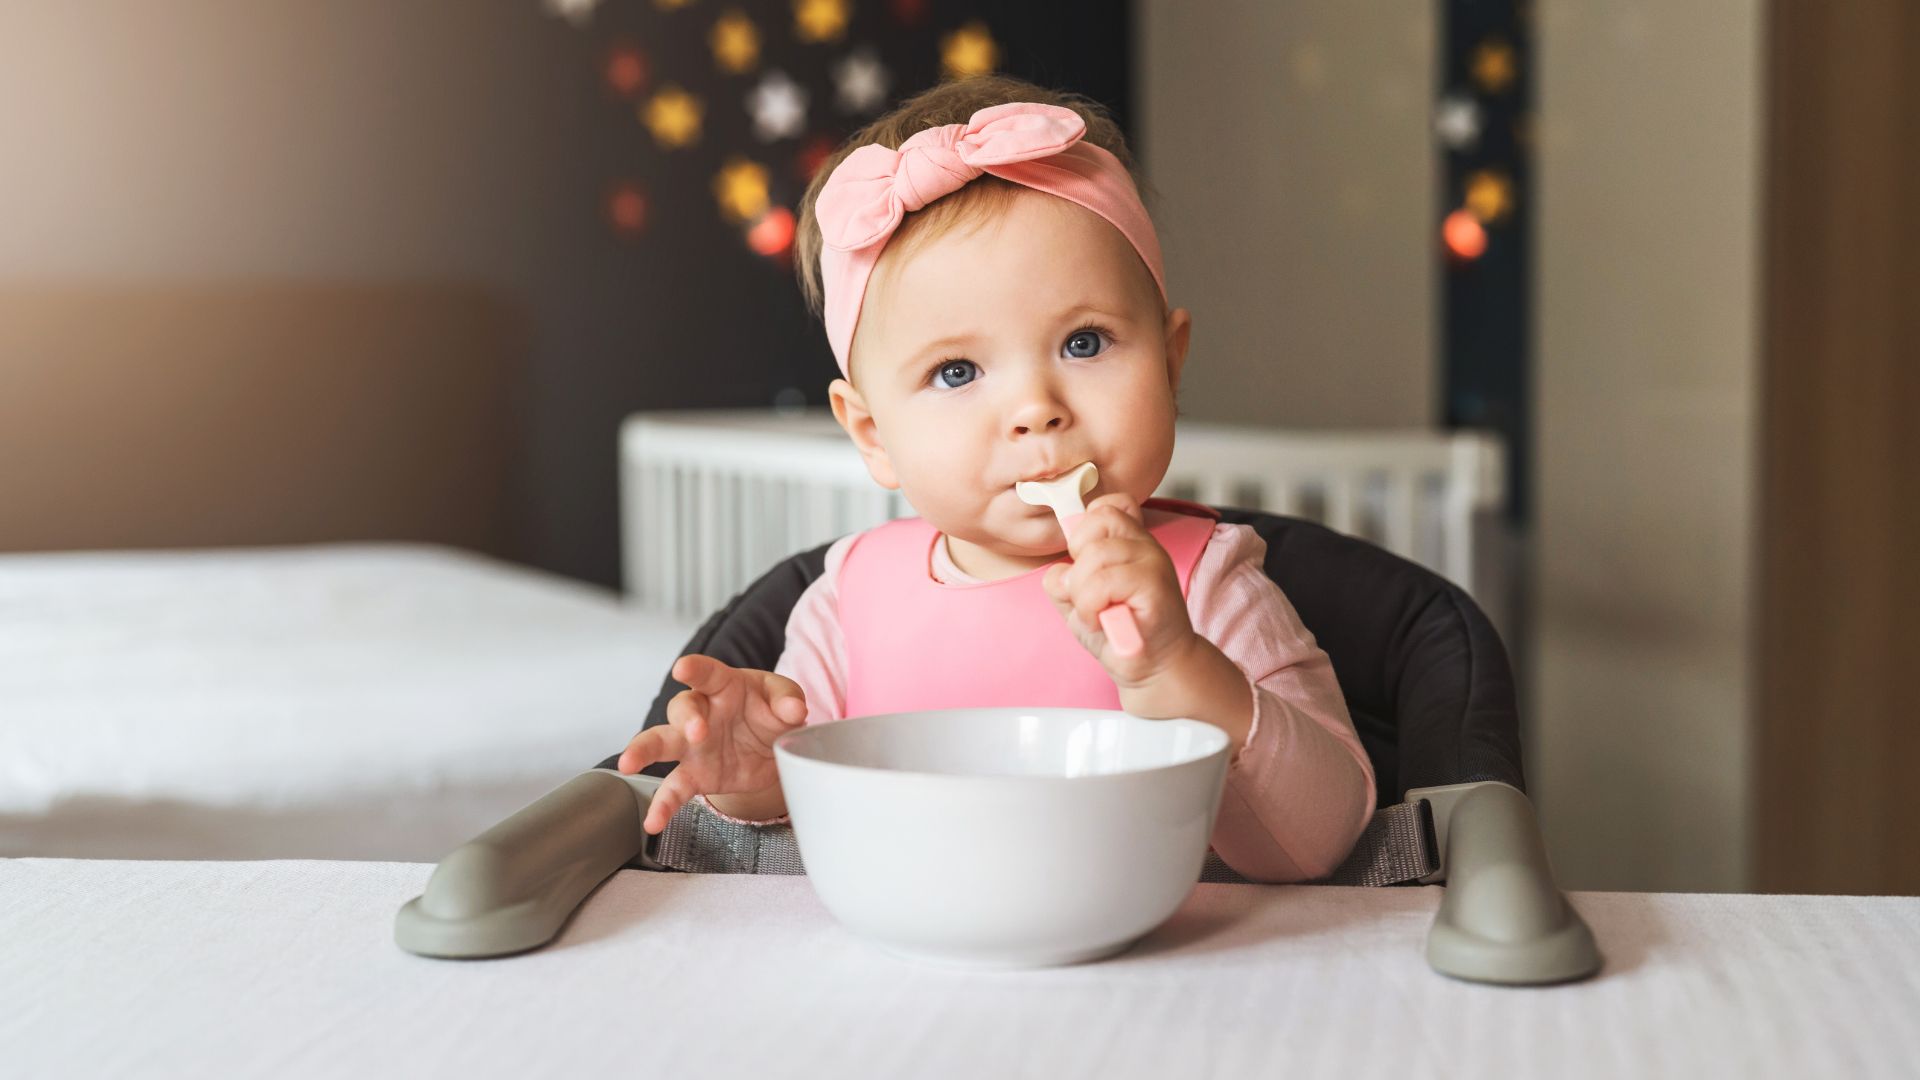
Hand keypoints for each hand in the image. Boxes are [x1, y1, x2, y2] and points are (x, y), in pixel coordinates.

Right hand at [615, 653, 808, 833]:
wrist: (771, 747)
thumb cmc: (770, 711)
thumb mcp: (784, 700)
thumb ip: (788, 700)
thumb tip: (794, 709)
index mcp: (723, 686)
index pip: (707, 673)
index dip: (695, 669)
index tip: (682, 669)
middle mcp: (702, 713)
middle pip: (681, 708)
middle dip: (685, 718)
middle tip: (696, 731)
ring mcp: (693, 746)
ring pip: (660, 743)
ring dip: (644, 751)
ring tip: (628, 763)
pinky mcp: (695, 775)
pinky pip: (673, 789)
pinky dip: (662, 806)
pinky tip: (652, 822)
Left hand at [1040, 493, 1197, 688]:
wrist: (1153, 668)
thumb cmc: (1117, 632)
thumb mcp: (1079, 600)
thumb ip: (1064, 578)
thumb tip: (1059, 570)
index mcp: (1131, 542)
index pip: (1106, 506)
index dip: (1084, 530)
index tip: (1083, 564)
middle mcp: (1145, 546)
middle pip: (1091, 527)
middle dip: (1076, 569)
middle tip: (1088, 598)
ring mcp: (1153, 563)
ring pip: (1093, 556)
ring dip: (1082, 594)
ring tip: (1097, 614)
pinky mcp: (1154, 586)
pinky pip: (1102, 583)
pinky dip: (1090, 607)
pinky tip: (1104, 623)